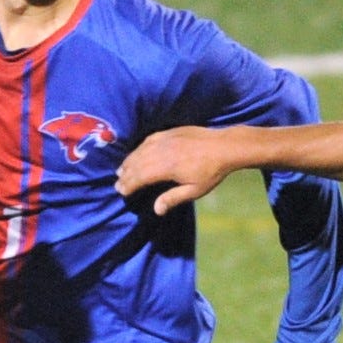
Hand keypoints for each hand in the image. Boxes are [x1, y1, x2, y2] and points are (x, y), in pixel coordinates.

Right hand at [116, 127, 236, 214]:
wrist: (224, 146)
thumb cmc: (212, 171)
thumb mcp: (195, 190)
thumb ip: (173, 198)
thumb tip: (156, 210)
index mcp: (166, 167)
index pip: (140, 177)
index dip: (129, 185)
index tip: (121, 191)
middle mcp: (162, 151)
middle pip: (137, 163)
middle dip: (126, 174)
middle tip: (117, 184)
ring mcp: (165, 139)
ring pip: (140, 150)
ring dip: (129, 161)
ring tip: (121, 170)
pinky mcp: (170, 132)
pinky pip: (148, 140)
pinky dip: (139, 148)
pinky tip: (137, 153)